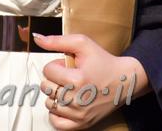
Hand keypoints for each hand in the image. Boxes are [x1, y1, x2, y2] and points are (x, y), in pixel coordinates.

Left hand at [33, 32, 150, 129]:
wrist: (124, 80)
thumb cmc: (104, 61)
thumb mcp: (82, 44)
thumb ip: (57, 41)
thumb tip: (37, 38)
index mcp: (76, 79)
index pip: (47, 71)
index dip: (56, 65)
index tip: (68, 65)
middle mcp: (77, 99)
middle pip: (46, 87)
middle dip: (55, 78)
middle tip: (70, 76)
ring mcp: (79, 114)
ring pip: (49, 103)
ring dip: (55, 95)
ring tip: (69, 88)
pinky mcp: (82, 123)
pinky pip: (56, 122)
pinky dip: (56, 113)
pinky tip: (65, 103)